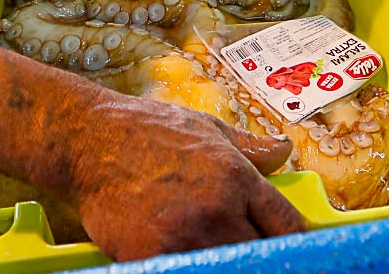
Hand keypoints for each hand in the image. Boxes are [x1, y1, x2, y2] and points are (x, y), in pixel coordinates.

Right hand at [64, 94, 304, 260]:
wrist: (89, 140)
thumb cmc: (147, 131)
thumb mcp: (206, 129)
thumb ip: (250, 148)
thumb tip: (285, 152)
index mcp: (237, 177)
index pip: (288, 225)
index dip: (299, 243)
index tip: (299, 251)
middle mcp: (217, 209)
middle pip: (263, 255)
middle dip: (261, 255)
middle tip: (250, 250)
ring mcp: (184, 237)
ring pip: (228, 268)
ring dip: (226, 263)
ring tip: (214, 251)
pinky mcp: (152, 257)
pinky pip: (186, 271)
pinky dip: (189, 267)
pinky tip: (186, 256)